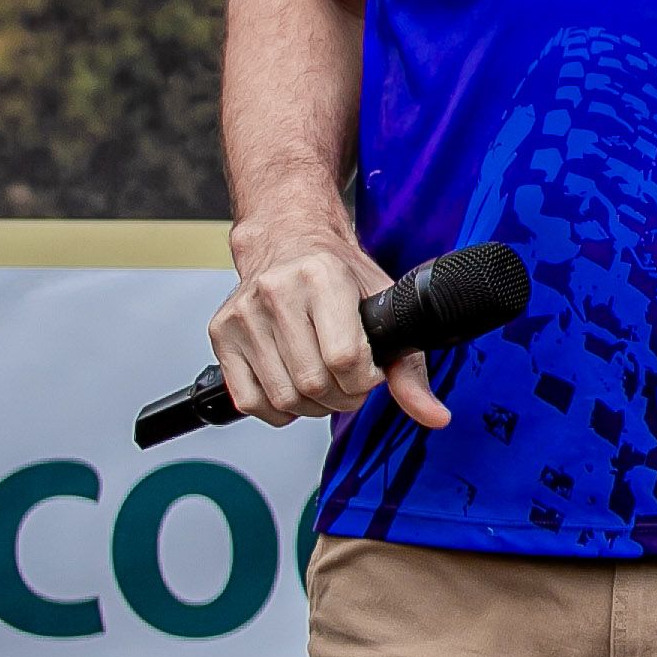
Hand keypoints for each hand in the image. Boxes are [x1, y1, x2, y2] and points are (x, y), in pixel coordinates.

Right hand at [208, 223, 449, 430]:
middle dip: (343, 396)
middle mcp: (276, 292)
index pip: (345, 358)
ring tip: (326, 383)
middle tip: (351, 382)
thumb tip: (435, 416)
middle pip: (314, 382)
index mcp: (322, 276)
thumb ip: (409, 366)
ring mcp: (243, 315)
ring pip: (283, 397)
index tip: (371, 370)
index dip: (366, 379)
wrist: (288, 240)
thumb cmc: (338, 271)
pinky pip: (250, 401)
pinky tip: (295, 389)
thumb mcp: (384, 303)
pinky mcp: (221, 335)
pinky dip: (279, 409)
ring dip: (313, 406)